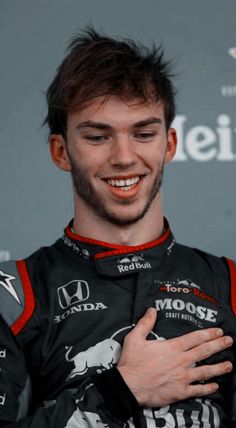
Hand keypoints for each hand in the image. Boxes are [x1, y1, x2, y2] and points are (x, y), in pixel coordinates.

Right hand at [117, 307, 232, 406]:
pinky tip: (215, 386)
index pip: (195, 338)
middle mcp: (181, 361)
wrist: (129, 386)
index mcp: (172, 347)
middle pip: (204, 351)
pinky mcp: (180, 391)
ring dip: (219, 367)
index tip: (218, 331)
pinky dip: (208, 388)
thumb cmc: (132, 363)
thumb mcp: (135, 338)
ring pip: (206, 371)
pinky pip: (198, 390)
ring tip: (229, 364)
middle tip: (229, 341)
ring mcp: (183, 377)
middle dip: (219, 345)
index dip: (209, 333)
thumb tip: (152, 310)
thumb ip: (145, 323)